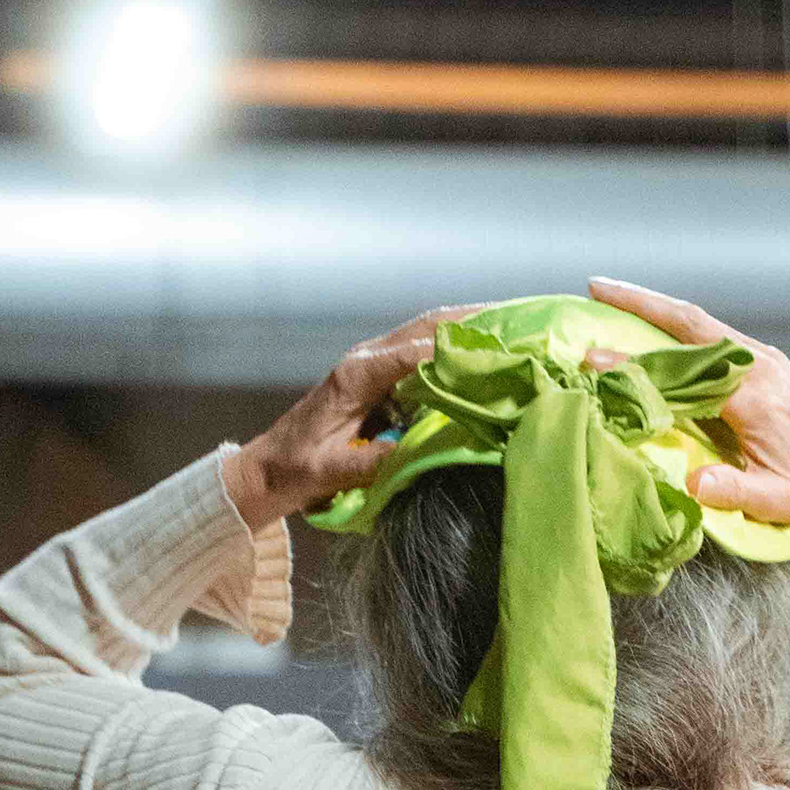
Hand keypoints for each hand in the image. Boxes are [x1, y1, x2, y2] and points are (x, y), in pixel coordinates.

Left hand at [223, 305, 488, 530]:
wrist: (270, 468)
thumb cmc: (295, 469)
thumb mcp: (330, 470)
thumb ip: (369, 462)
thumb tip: (414, 453)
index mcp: (355, 376)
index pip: (412, 353)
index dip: (453, 350)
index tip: (494, 351)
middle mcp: (366, 361)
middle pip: (425, 328)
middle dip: (471, 320)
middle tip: (519, 319)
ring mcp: (374, 366)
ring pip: (427, 334)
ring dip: (467, 327)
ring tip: (513, 325)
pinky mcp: (381, 379)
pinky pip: (423, 354)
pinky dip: (455, 347)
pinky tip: (484, 351)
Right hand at [587, 277, 789, 529]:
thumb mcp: (771, 500)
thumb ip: (728, 489)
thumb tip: (689, 482)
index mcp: (752, 396)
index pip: (682, 368)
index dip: (634, 360)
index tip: (592, 355)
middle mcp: (757, 366)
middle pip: (690, 322)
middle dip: (640, 303)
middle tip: (595, 288)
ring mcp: (764, 360)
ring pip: (702, 324)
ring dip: (658, 308)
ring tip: (616, 300)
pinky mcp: (767, 364)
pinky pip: (716, 336)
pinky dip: (681, 326)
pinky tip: (659, 329)